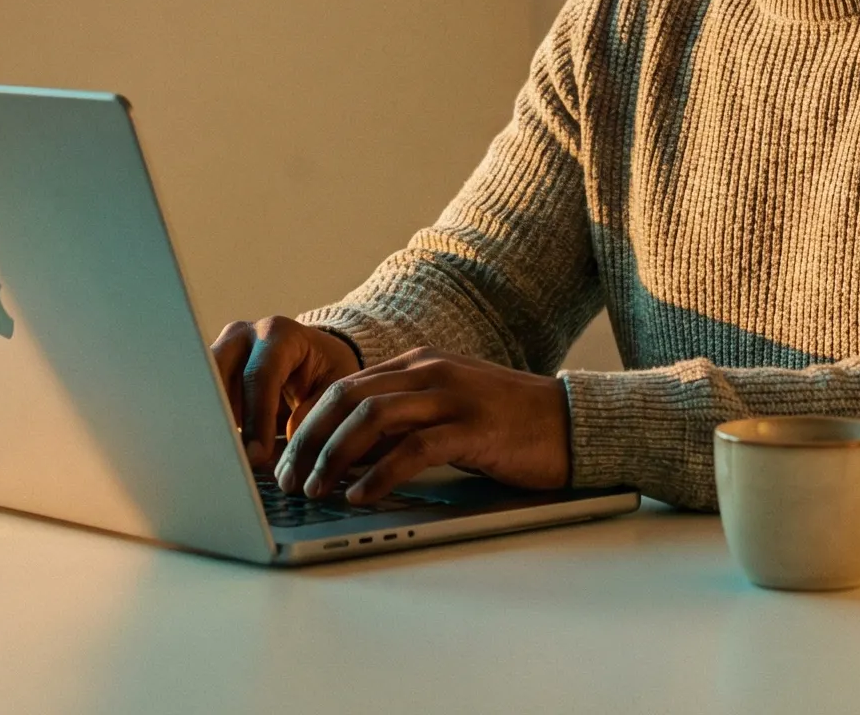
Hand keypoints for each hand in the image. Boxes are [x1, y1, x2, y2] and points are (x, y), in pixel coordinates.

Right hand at [210, 315, 359, 470]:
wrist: (315, 359)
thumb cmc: (327, 373)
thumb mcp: (335, 389)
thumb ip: (314, 413)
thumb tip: (289, 446)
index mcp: (278, 334)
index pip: (259, 374)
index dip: (256, 417)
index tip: (258, 455)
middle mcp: (242, 336)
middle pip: (216, 373)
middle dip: (221, 417)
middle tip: (230, 458)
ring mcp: (220, 351)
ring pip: (200, 387)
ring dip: (208, 423)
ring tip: (220, 460)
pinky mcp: (208, 372)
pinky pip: (199, 400)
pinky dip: (207, 426)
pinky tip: (215, 452)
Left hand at [274, 347, 571, 505]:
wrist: (573, 422)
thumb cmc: (509, 424)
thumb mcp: (447, 410)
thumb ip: (403, 421)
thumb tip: (349, 456)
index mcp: (419, 364)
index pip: (344, 387)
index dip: (307, 423)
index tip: (286, 458)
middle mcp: (429, 372)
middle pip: (347, 399)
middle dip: (308, 440)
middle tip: (289, 478)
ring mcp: (452, 396)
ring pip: (371, 418)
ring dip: (334, 456)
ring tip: (316, 489)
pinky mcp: (473, 428)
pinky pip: (413, 449)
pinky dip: (379, 474)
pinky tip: (361, 496)